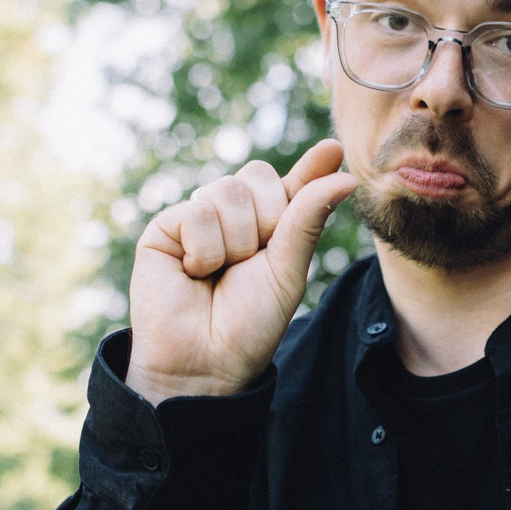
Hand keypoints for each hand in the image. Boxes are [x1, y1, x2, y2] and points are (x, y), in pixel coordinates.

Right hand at [125, 140, 360, 402]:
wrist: (205, 360)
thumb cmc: (250, 324)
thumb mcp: (288, 270)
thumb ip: (308, 217)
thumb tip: (345, 173)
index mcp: (271, 225)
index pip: (293, 183)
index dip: (311, 166)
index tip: (332, 149)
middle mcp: (234, 215)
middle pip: (257, 176)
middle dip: (265, 220)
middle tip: (249, 263)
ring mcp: (198, 217)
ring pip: (228, 191)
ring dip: (234, 242)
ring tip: (219, 274)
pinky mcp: (165, 227)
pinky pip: (197, 211)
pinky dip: (204, 249)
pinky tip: (193, 273)